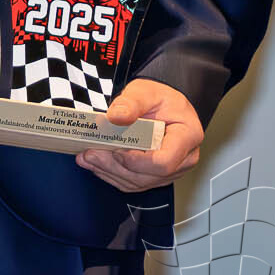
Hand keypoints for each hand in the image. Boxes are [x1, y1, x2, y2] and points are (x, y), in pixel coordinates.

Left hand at [75, 78, 202, 193]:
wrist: (163, 104)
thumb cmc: (160, 98)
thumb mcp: (146, 92)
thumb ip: (131, 103)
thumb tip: (116, 116)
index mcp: (187, 136)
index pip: (164, 161)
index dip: (137, 161)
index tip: (116, 151)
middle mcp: (183, 158)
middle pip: (148, 175)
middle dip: (115, 167)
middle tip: (90, 154)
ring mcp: (171, 169)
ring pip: (139, 182)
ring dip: (110, 173)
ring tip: (87, 158)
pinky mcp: (157, 174)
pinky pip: (135, 181)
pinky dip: (113, 175)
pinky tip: (96, 164)